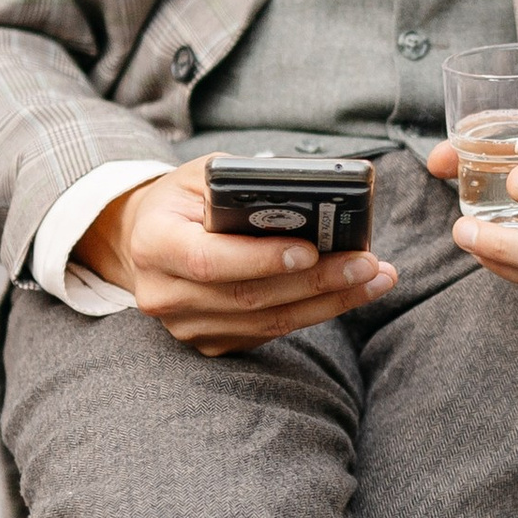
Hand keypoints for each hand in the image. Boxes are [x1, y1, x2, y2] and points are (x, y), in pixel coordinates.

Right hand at [79, 159, 396, 355]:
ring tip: (375, 278)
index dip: (262, 259)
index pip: (210, 261)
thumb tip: (309, 198)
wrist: (143, 240)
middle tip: (368, 264)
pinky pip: (269, 332)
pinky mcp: (209, 342)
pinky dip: (313, 313)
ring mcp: (186, 326)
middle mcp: (164, 294)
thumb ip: (242, 185)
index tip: (311, 250)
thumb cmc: (182, 201)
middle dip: (317, 282)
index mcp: (154, 244)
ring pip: (267, 322)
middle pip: (250, 297)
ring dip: (329, 302)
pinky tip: (348, 293)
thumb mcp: (200, 176)